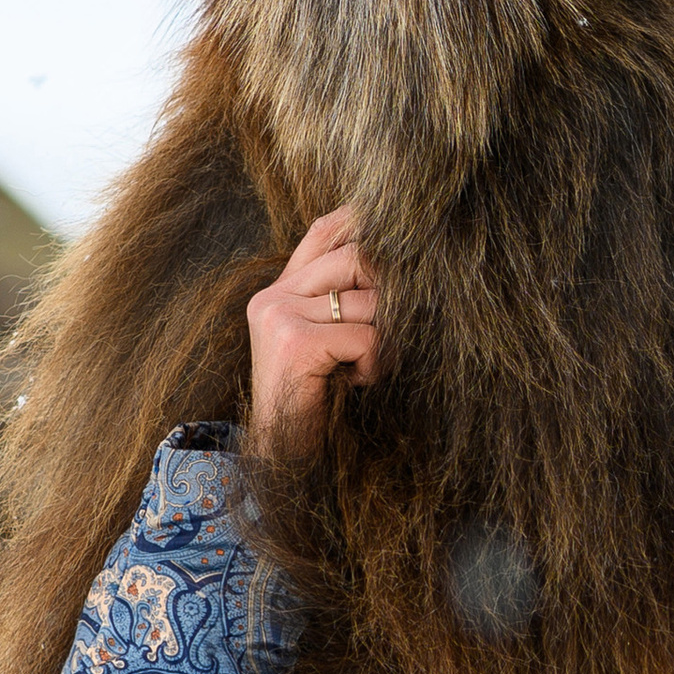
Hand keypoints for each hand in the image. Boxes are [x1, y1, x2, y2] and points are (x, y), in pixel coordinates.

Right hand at [245, 205, 383, 453]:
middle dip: (390, 292)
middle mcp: (273, 296)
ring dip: (387, 337)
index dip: (360, 220)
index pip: (324, 232)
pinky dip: (374, 363)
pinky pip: (363, 337)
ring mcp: (279, 315)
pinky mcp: (293, 342)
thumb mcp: (331, 343)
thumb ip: (347, 303)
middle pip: (355, 259)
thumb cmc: (316, 400)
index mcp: (281, 290)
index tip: (400, 228)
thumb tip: (398, 267)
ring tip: (374, 365)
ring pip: (366, 301)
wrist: (283, 454)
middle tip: (398, 327)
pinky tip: (358, 382)